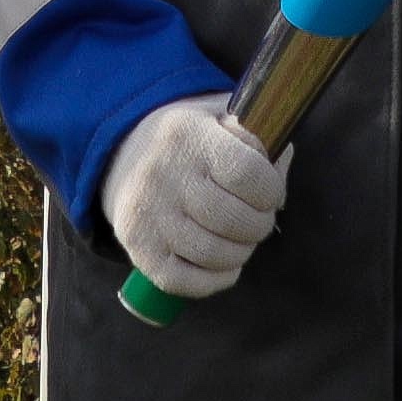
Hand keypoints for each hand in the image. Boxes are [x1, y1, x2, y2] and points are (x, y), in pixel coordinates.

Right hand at [102, 100, 292, 300]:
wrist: (123, 157)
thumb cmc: (190, 141)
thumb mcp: (221, 118)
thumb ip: (260, 139)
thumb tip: (278, 182)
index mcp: (188, 135)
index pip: (247, 174)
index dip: (271, 189)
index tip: (269, 192)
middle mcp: (162, 175)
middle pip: (234, 220)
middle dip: (259, 225)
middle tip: (257, 219)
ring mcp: (147, 215)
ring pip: (215, 255)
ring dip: (240, 253)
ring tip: (240, 239)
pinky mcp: (138, 249)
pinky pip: (186, 282)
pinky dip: (215, 279)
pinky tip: (222, 263)